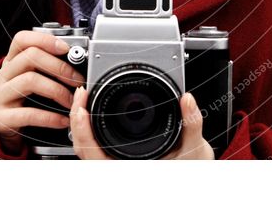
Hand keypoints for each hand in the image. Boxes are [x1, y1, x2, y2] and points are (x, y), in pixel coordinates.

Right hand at [0, 30, 85, 154]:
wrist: (6, 131)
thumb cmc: (25, 102)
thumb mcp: (34, 80)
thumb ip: (49, 68)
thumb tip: (79, 60)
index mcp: (12, 62)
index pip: (22, 39)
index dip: (45, 40)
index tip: (67, 49)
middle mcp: (3, 75)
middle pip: (30, 57)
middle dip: (60, 67)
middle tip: (77, 80)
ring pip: (29, 81)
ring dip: (58, 90)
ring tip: (72, 102)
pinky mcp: (0, 118)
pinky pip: (28, 114)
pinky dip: (50, 117)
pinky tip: (63, 120)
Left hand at [69, 86, 214, 159]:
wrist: (194, 176)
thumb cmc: (191, 167)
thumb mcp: (195, 148)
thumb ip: (191, 124)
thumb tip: (187, 100)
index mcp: (132, 170)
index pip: (95, 155)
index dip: (83, 131)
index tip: (81, 108)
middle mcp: (120, 170)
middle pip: (83, 150)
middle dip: (77, 120)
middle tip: (82, 95)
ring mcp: (117, 166)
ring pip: (86, 150)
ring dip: (81, 125)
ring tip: (85, 101)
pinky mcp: (118, 159)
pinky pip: (95, 148)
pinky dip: (89, 130)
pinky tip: (93, 114)